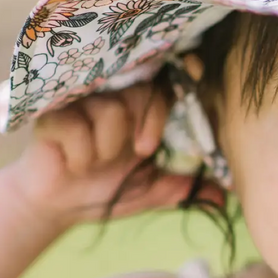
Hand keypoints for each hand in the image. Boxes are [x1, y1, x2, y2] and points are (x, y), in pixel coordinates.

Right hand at [7, 61, 221, 226]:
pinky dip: (81, 155)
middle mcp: (113, 101)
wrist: (58, 208)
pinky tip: (74, 164)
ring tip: (96, 163)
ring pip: (111, 110)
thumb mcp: (150, 191)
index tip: (196, 69)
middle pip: (142, 91)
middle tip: (142, 150)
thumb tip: (224, 197)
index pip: (165, 84)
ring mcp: (81, 104)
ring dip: (108, 148)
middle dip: (149, 121)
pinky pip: (77, 128)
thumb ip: (183, 187)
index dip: (182, 74)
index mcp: (140, 113)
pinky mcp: (53, 116)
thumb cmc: (104, 190)